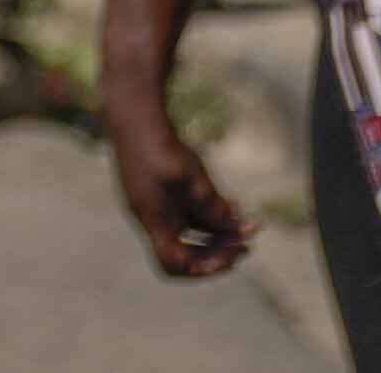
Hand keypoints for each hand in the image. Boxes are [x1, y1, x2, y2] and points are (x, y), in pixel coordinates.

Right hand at [109, 105, 258, 278]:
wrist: (132, 113)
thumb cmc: (159, 144)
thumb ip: (211, 207)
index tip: (231, 254)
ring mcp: (154, 203)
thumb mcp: (191, 176)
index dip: (205, 267)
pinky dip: (209, 214)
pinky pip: (186, 212)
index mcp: (153, 219)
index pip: (176, 263)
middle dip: (219, 250)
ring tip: (247, 222)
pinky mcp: (158, 190)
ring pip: (190, 230)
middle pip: (186, 251)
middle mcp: (152, 216)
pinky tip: (231, 204)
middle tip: (248, 243)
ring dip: (220, 231)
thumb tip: (232, 229)